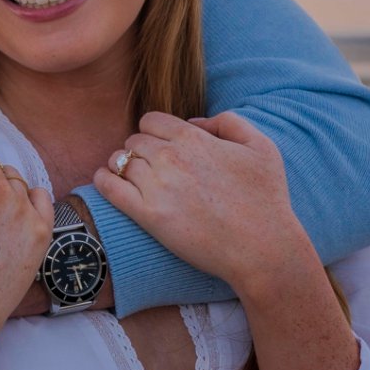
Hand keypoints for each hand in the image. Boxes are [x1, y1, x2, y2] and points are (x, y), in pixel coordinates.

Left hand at [91, 111, 316, 301]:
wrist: (263, 248)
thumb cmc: (266, 199)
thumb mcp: (261, 146)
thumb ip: (227, 122)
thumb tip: (194, 121)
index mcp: (193, 138)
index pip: (152, 121)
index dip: (154, 132)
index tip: (160, 146)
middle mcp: (171, 157)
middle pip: (135, 141)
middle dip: (140, 150)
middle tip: (150, 167)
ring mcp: (158, 186)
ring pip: (121, 162)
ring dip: (123, 166)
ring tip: (131, 177)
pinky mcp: (149, 216)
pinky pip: (110, 188)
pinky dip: (103, 180)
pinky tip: (104, 180)